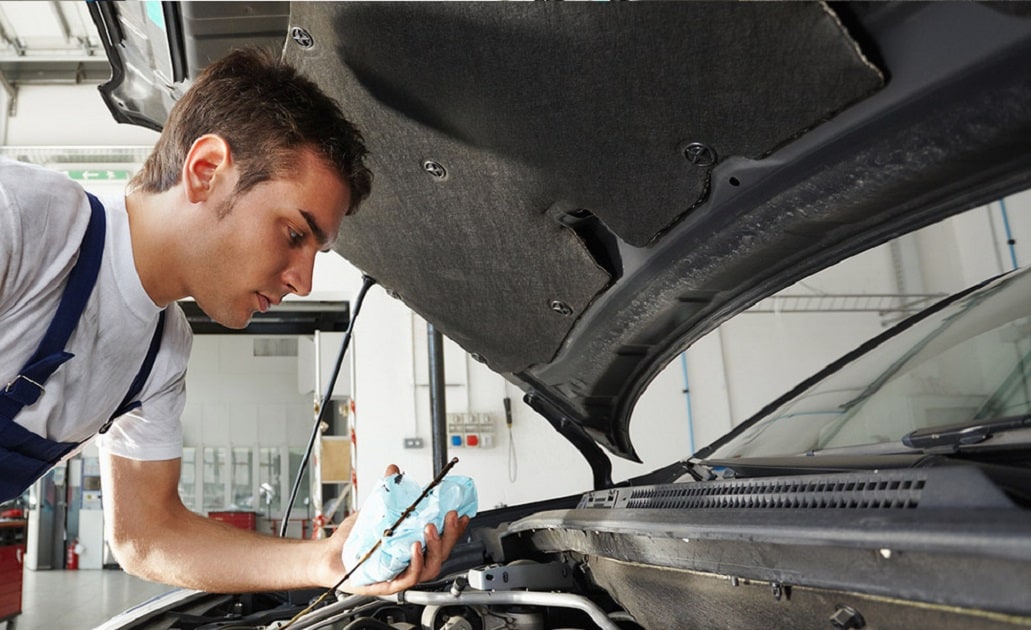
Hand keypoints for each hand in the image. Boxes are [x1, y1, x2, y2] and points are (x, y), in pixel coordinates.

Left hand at [327, 464, 470, 594]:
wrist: (329, 557)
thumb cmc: (353, 540)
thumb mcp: (374, 510)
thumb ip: (387, 492)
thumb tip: (394, 470)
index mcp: (414, 546)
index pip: (442, 539)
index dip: (455, 529)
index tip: (462, 513)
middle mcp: (411, 562)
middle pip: (442, 553)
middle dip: (451, 534)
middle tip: (450, 515)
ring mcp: (401, 574)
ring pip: (431, 567)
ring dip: (436, 547)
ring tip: (431, 528)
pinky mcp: (388, 584)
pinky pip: (409, 578)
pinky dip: (416, 563)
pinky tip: (416, 548)